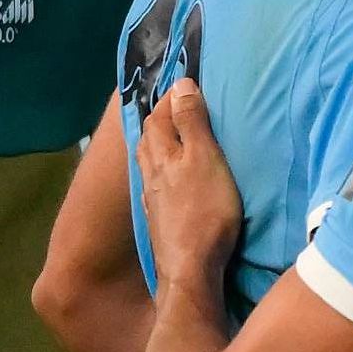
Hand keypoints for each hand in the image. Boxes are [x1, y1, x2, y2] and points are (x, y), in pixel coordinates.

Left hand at [133, 79, 242, 300]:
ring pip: (148, 159)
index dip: (171, 96)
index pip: (159, 114)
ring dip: (158, 142)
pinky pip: (154, 182)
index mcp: (161, 152)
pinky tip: (169, 176)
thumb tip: (180, 84)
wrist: (189, 269)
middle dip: (160, 116)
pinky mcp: (158, 218)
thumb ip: (192, 122)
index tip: (186, 82)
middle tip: (178, 104)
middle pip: (148, 135)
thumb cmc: (204, 211)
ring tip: (172, 134)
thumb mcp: (205, 159)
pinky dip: (161, 168)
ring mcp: (152, 197)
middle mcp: (150, 171)